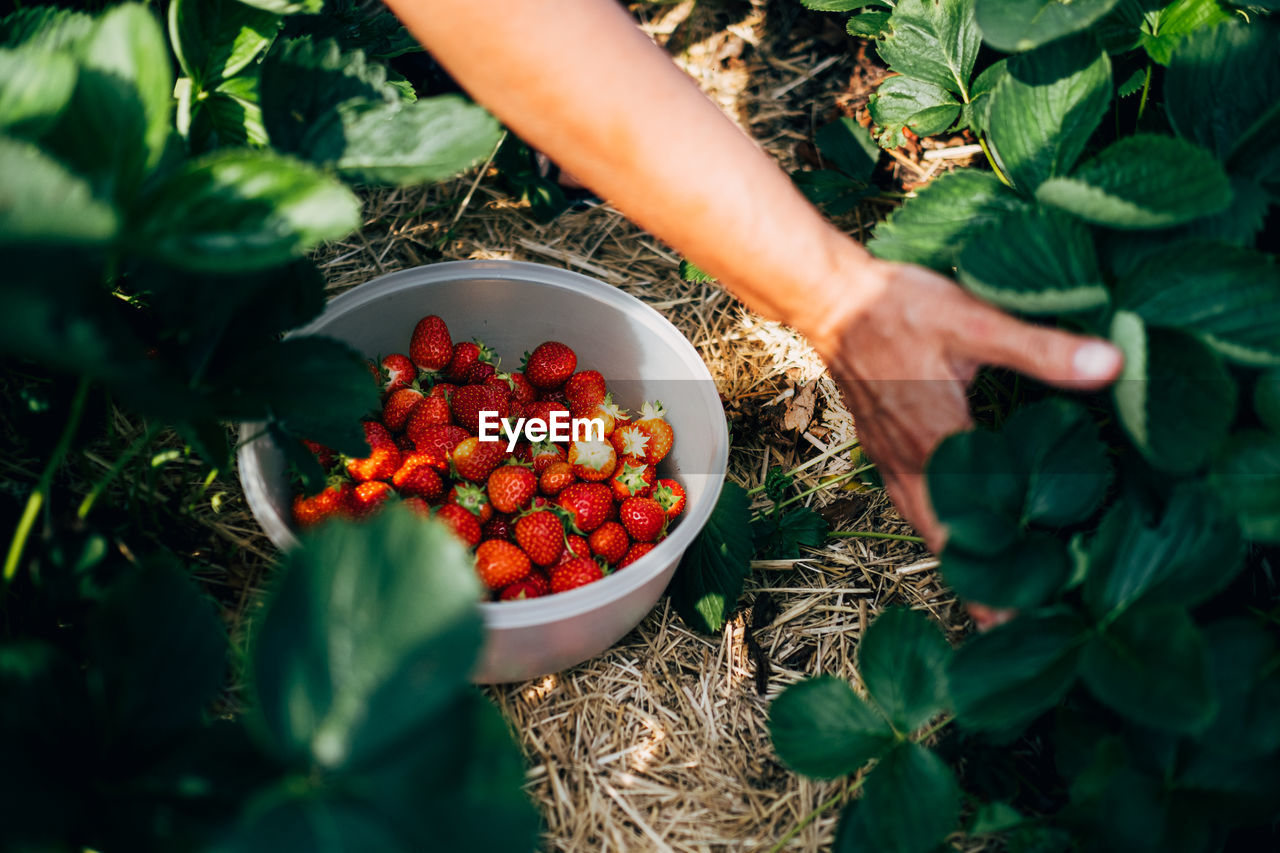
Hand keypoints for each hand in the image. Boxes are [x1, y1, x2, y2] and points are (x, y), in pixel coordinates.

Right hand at [808, 259, 1121, 623]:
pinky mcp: (881, 448)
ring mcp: (889, 458)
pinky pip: (909, 504)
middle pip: (943, 542)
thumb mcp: (976, 321)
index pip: (974, 525)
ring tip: (983, 606)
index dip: (999, 571)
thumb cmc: (900, 309)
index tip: (1026, 614)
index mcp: (937, 441)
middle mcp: (910, 462)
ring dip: (953, 565)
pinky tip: (949, 539)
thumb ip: (1042, 349)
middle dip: (975, 589)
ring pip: (923, 527)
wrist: (832, 300)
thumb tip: (1110, 364)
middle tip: (1010, 636)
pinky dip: (933, 532)